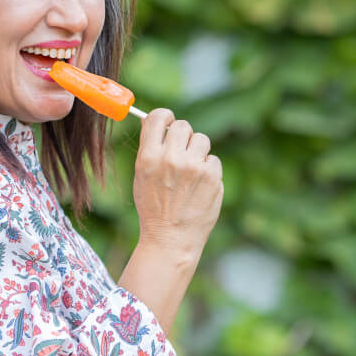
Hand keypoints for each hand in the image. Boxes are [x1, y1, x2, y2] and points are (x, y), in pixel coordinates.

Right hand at [132, 108, 223, 258]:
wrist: (170, 238)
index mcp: (148, 157)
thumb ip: (149, 149)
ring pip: (201, 140)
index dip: (165, 117)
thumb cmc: (153, 208)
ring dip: (197, 151)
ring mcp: (193, 167)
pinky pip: (213, 159)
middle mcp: (171, 158)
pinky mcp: (212, 176)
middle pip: (183, 126)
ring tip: (191, 172)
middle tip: (181, 153)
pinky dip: (208, 170)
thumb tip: (155, 123)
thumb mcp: (142, 177)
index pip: (158, 117)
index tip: (168, 122)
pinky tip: (199, 186)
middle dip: (183, 137)